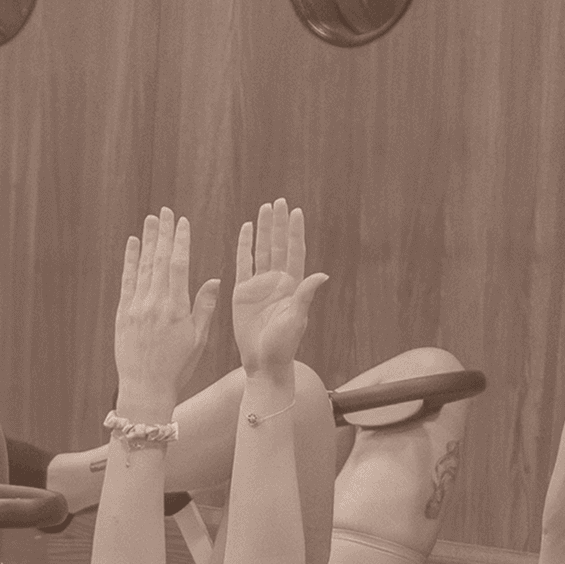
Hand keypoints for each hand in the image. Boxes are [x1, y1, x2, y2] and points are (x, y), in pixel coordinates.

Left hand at [112, 209, 220, 413]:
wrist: (145, 389)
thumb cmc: (177, 367)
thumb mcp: (198, 339)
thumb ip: (204, 307)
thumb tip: (213, 279)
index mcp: (176, 308)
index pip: (178, 265)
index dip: (180, 241)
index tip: (182, 222)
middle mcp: (154, 303)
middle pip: (159, 260)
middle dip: (163, 233)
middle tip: (164, 211)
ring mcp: (135, 307)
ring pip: (142, 267)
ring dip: (146, 241)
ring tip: (150, 220)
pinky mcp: (122, 314)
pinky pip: (126, 281)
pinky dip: (129, 261)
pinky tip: (132, 244)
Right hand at [230, 198, 328, 379]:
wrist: (263, 362)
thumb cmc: (283, 345)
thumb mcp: (295, 320)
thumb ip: (305, 296)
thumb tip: (322, 275)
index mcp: (293, 285)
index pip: (294, 251)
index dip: (295, 232)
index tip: (296, 211)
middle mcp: (277, 281)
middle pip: (278, 245)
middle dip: (278, 223)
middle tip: (279, 201)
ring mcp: (259, 285)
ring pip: (261, 250)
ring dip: (263, 229)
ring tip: (264, 208)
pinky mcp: (242, 292)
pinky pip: (244, 263)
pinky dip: (244, 246)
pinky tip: (246, 229)